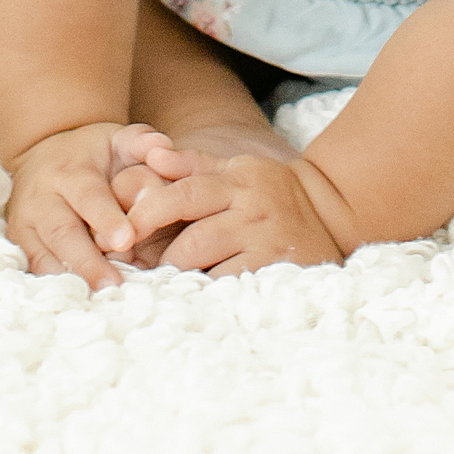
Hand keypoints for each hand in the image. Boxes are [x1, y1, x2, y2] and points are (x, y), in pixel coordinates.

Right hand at [5, 121, 160, 290]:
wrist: (44, 152)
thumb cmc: (92, 153)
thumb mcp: (116, 138)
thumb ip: (141, 141)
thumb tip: (161, 147)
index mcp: (70, 171)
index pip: (88, 195)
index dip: (105, 218)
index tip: (126, 240)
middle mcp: (42, 197)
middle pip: (63, 233)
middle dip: (88, 261)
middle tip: (114, 284)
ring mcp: (26, 223)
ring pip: (44, 256)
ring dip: (71, 280)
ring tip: (98, 300)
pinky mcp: (19, 244)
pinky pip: (34, 269)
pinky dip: (53, 286)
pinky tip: (76, 300)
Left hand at [112, 138, 344, 275]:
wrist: (332, 213)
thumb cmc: (270, 193)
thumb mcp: (236, 170)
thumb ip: (192, 165)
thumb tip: (151, 155)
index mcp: (237, 180)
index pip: (185, 194)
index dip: (149, 212)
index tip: (121, 232)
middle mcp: (252, 210)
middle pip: (192, 240)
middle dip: (161, 260)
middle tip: (140, 273)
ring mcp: (266, 243)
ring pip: (210, 269)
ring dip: (182, 281)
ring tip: (166, 287)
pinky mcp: (276, 272)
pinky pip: (230, 289)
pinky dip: (209, 295)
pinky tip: (197, 298)